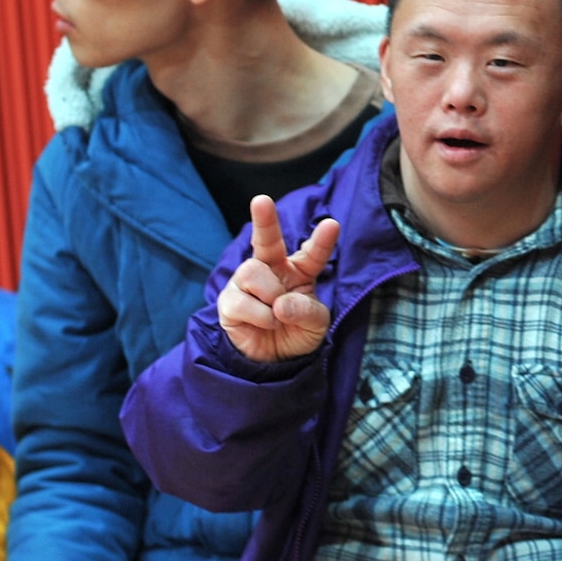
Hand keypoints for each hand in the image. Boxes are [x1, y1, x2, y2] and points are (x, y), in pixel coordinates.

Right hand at [216, 195, 339, 361]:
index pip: (312, 253)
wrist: (275, 360)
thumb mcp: (315, 325)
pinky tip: (265, 322)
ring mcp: (246, 282)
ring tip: (276, 315)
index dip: (321, 241)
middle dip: (264, 220)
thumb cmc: (298, 332)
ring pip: (253, 272)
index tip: (332, 224)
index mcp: (299, 270)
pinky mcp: (229, 301)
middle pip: (266, 240)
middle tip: (261, 200)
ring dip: (270, 297)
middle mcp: (270, 269)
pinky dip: (260, 316)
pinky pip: (242, 301)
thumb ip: (306, 312)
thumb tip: (280, 304)